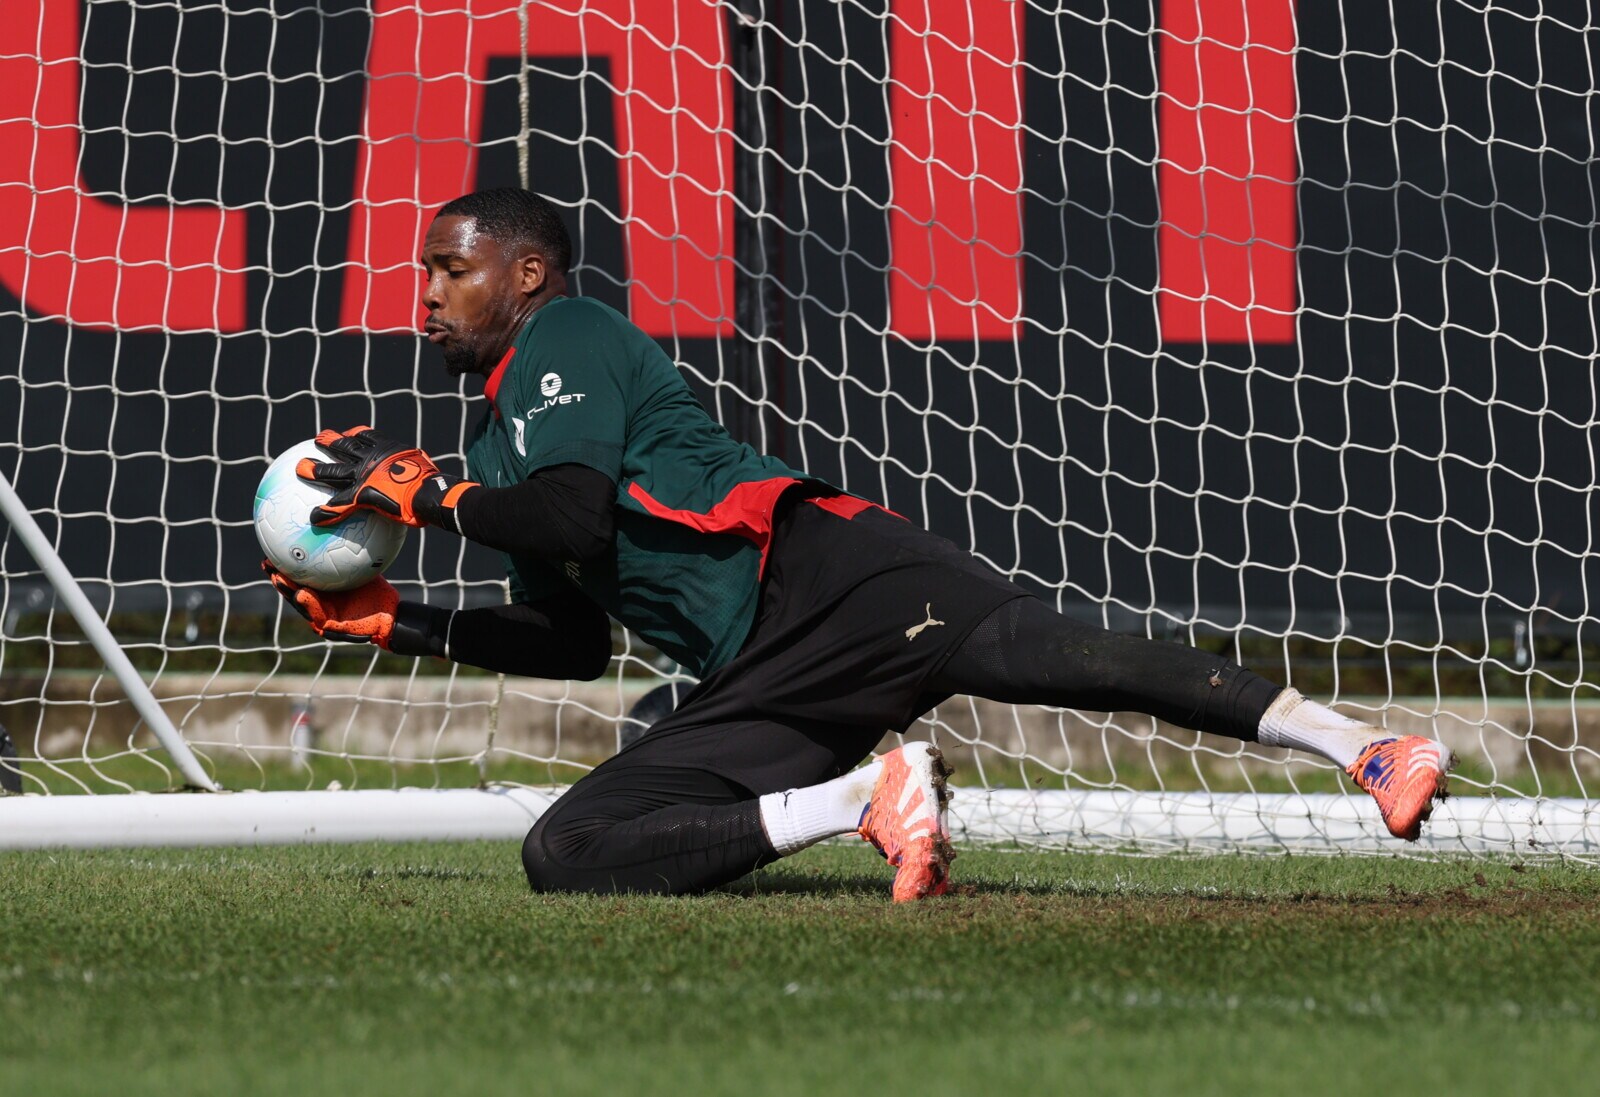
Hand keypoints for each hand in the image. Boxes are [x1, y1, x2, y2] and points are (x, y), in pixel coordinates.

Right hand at [264, 560, 399, 648]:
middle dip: (279, 578)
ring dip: (288, 592)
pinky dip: (309, 606)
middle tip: (267, 563)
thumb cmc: (376, 590)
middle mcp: (320, 603)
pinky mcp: (334, 628)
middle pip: (294, 590)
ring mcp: (325, 617)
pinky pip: (319, 616)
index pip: (298, 577)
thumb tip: (345, 520)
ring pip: (302, 604)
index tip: (272, 551)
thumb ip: (350, 550)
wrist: (392, 613)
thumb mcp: (363, 567)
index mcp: (323, 590)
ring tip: (278, 579)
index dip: (284, 567)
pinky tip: (302, 594)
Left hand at [297, 426, 475, 527]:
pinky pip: (339, 503)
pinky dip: (326, 511)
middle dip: (331, 442)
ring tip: (300, 468)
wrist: (430, 493)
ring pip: (334, 471)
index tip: (349, 432)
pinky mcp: (362, 492)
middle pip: (346, 447)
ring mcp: (365, 475)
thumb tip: (431, 483)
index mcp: (388, 450)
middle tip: (319, 439)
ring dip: (316, 469)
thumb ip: (418, 474)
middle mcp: (372, 459)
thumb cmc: (434, 485)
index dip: (357, 434)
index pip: (369, 437)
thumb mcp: (425, 471)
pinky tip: (314, 518)